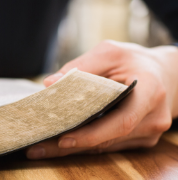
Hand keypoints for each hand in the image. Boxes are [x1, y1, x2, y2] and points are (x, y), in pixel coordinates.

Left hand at [26, 40, 175, 158]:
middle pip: (108, 139)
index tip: (64, 138)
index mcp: (150, 93)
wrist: (164, 74)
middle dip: (71, 145)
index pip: (121, 122)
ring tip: (40, 147)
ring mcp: (149, 133)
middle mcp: (153, 118)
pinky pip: (109, 145)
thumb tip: (50, 83)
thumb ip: (81, 67)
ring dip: (73, 147)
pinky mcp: (140, 140)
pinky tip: (59, 142)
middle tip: (38, 148)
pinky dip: (85, 143)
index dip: (92, 134)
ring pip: (105, 146)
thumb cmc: (134, 61)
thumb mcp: (110, 53)